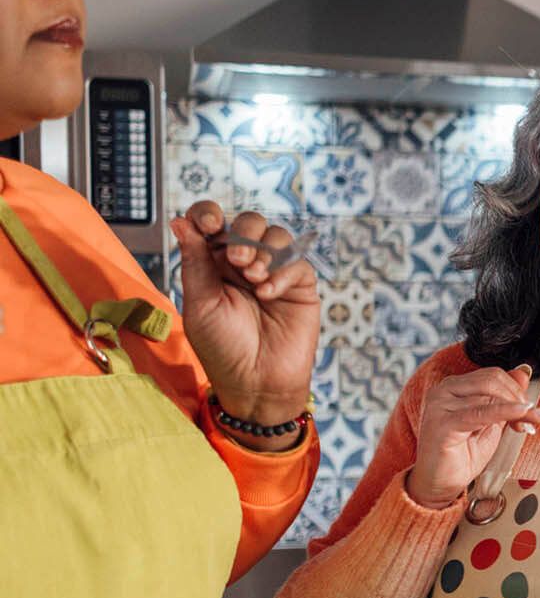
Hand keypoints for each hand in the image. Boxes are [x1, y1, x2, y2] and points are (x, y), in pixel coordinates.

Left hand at [171, 202, 318, 431]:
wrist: (256, 383)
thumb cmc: (222, 348)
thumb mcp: (200, 303)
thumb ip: (195, 262)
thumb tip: (181, 221)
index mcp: (212, 263)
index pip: (211, 223)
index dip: (209, 214)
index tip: (207, 223)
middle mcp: (244, 262)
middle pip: (248, 222)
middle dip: (242, 234)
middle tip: (235, 260)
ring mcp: (274, 273)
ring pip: (277, 235)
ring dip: (264, 250)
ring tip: (253, 277)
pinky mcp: (300, 287)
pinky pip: (297, 263)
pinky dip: (282, 273)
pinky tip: (268, 294)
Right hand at [405, 363, 539, 507]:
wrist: (440, 484)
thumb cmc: (463, 455)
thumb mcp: (491, 423)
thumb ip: (504, 399)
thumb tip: (523, 374)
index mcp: (454, 386)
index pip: (493, 376)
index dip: (518, 391)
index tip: (534, 410)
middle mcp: (443, 390)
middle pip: (492, 380)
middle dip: (519, 398)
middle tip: (536, 418)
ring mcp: (440, 405)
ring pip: (490, 396)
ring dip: (517, 411)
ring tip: (528, 426)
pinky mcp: (443, 423)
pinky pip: (481, 412)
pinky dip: (505, 411)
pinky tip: (522, 413)